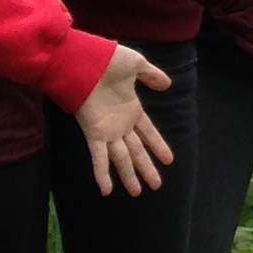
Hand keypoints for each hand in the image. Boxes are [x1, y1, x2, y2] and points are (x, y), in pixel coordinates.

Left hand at [75, 44, 174, 195]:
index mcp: (131, 109)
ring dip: (130, 176)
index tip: (169, 160)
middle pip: (137, 150)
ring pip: (122, 158)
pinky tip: (106, 191)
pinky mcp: (94, 133)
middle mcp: (120, 124)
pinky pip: (99, 157)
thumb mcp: (136, 65)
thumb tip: (168, 85)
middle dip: (147, 168)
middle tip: (156, 186)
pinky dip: (102, 174)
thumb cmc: (108, 60)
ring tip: (138, 192)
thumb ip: (152, 75)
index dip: (158, 145)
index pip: (148, 132)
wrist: (82, 60)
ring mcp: (108, 130)